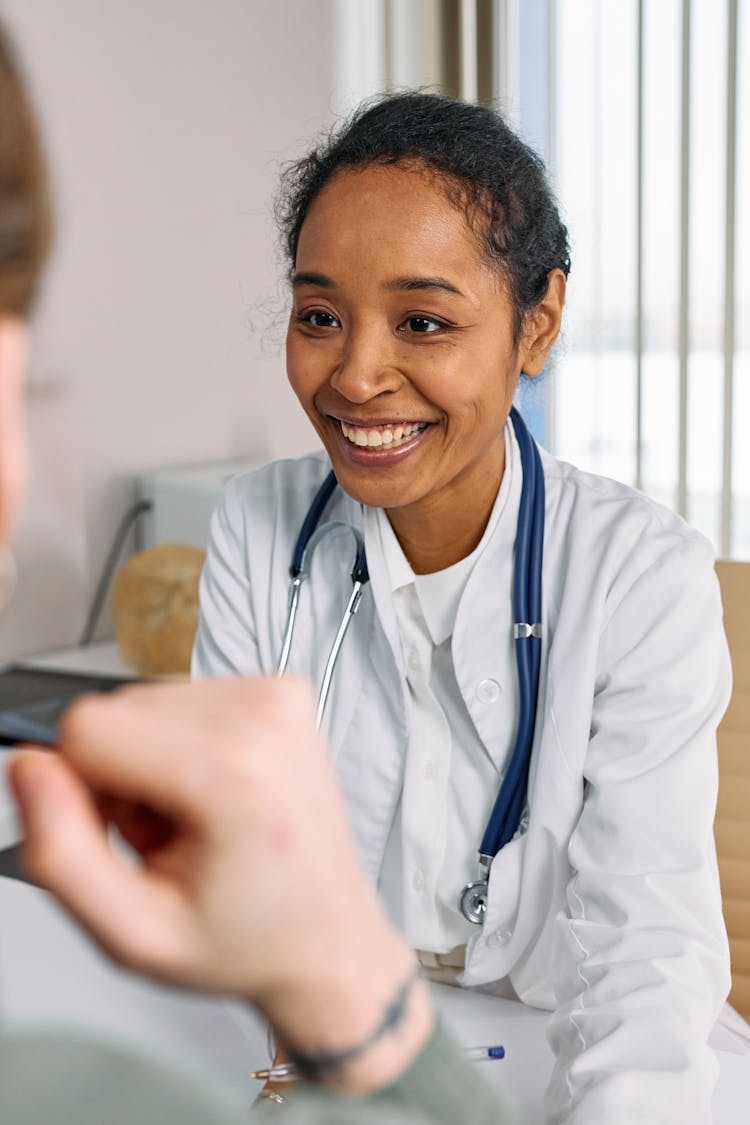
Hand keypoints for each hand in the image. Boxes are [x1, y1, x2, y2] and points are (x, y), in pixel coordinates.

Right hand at [9, 676, 431, 1090]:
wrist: (324, 935)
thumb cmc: (245, 938)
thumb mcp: (132, 933)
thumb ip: (60, 853)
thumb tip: (28, 766)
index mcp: (233, 773)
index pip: (87, 726)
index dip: (83, 791)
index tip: (130, 837)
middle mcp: (263, 719)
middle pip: (116, 710)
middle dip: (120, 777)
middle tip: (169, 837)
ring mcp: (279, 698)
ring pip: (147, 700)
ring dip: (153, 762)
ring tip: (197, 820)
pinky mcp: (282, 690)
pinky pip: (186, 697)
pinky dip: (186, 745)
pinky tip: (217, 794)